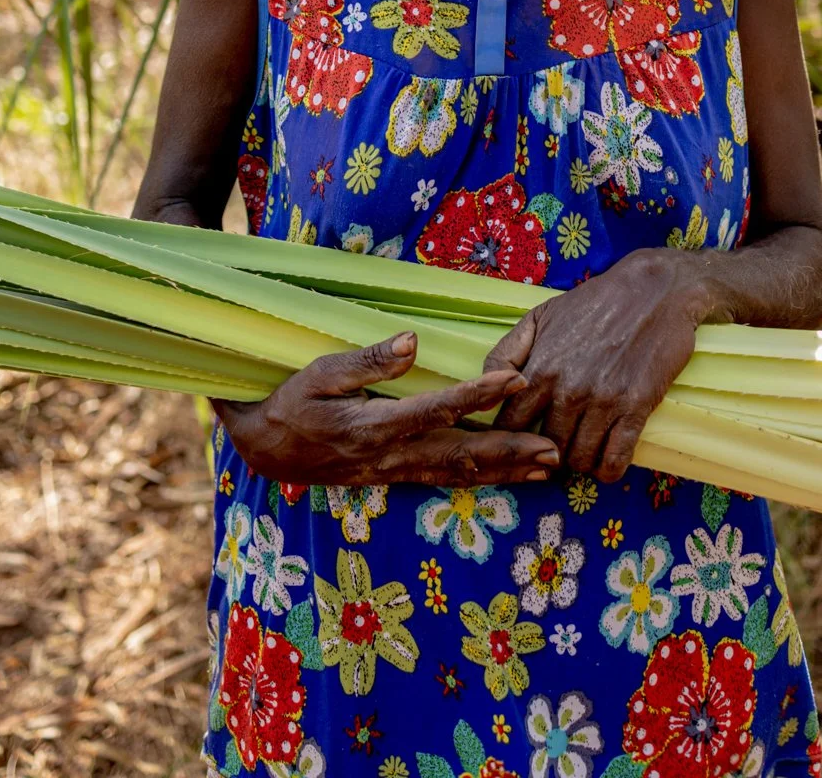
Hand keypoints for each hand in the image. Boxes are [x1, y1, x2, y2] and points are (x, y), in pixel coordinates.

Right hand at [220, 331, 561, 485]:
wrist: (266, 448)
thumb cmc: (292, 401)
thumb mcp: (319, 372)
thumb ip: (367, 360)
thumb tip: (412, 341)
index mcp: (372, 426)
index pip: (435, 409)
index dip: (478, 395)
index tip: (515, 378)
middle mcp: (389, 456)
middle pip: (459, 455)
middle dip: (510, 451)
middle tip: (555, 449)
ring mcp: (394, 472)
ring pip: (458, 474)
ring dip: (505, 471)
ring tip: (548, 468)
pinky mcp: (395, 477)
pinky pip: (445, 480)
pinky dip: (481, 479)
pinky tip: (509, 476)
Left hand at [485, 249, 710, 482]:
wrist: (654, 290)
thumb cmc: (593, 303)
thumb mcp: (539, 316)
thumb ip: (506, 353)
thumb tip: (487, 390)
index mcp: (540, 368)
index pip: (509, 426)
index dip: (509, 439)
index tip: (518, 441)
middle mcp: (568, 389)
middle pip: (543, 449)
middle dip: (544, 453)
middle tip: (553, 449)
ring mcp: (603, 401)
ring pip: (578, 460)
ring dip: (577, 462)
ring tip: (580, 448)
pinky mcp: (636, 409)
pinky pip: (614, 462)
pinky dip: (607, 469)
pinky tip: (605, 457)